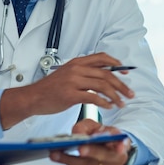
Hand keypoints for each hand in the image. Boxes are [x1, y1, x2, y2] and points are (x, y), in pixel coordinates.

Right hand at [0, 53, 134, 129]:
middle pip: (106, 74)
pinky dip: (104, 103)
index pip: (101, 58)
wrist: (33, 97)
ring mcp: (73, 81)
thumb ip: (83, 73)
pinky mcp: (70, 95)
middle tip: (130, 94)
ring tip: (121, 103)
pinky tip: (108, 106)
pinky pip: (93, 97)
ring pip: (102, 85)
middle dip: (121, 85)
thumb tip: (103, 76)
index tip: (125, 72)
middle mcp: (76, 69)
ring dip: (116, 95)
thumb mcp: (67, 74)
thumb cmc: (50, 88)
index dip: (116, 64)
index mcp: (76, 62)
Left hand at [49, 119, 130, 164]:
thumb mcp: (94, 125)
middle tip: (79, 148)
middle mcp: (118, 158)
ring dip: (72, 160)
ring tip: (57, 153)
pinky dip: (70, 164)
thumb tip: (78, 134)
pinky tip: (58, 157)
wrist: (102, 147)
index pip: (122, 145)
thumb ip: (86, 127)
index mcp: (120, 142)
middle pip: (105, 158)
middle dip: (91, 152)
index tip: (116, 146)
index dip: (120, 146)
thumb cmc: (99, 134)